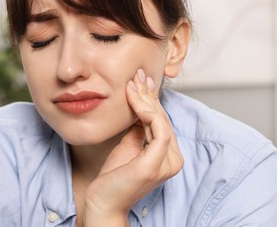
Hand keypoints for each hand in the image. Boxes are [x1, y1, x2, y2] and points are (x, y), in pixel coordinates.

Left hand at [83, 69, 183, 225]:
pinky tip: (136, 101)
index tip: (142, 82)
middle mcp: (173, 159)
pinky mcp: (156, 164)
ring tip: (133, 83)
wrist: (103, 201)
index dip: (153, 101)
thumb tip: (141, 107)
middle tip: (139, 75)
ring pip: (161, 122)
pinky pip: (158, 131)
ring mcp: (167, 163)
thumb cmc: (115, 176)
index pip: (162, 122)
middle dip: (149, 95)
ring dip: (146, 100)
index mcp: (169, 155)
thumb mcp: (130, 145)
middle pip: (163, 119)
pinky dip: (148, 114)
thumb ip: (140, 129)